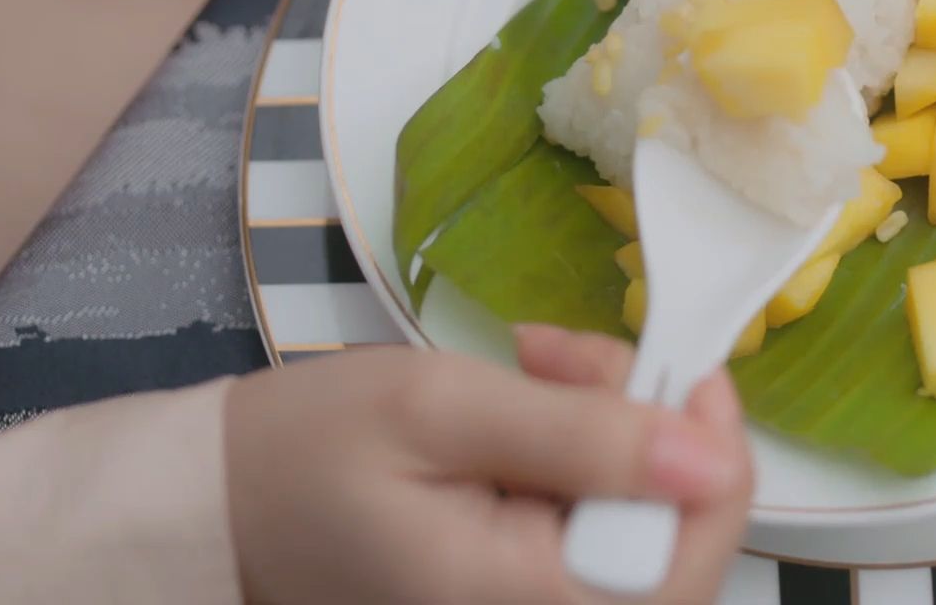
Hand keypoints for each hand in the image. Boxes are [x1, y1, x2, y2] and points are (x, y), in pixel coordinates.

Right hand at [225, 327, 752, 603]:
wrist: (222, 509)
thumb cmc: (311, 451)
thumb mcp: (439, 409)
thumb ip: (579, 435)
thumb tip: (711, 458)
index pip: (694, 554)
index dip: (713, 450)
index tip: (676, 362)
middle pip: (680, 534)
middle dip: (652, 422)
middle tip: (563, 356)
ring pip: (650, 521)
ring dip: (619, 429)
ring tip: (536, 365)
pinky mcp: (533, 597)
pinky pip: (606, 530)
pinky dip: (591, 457)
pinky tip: (535, 409)